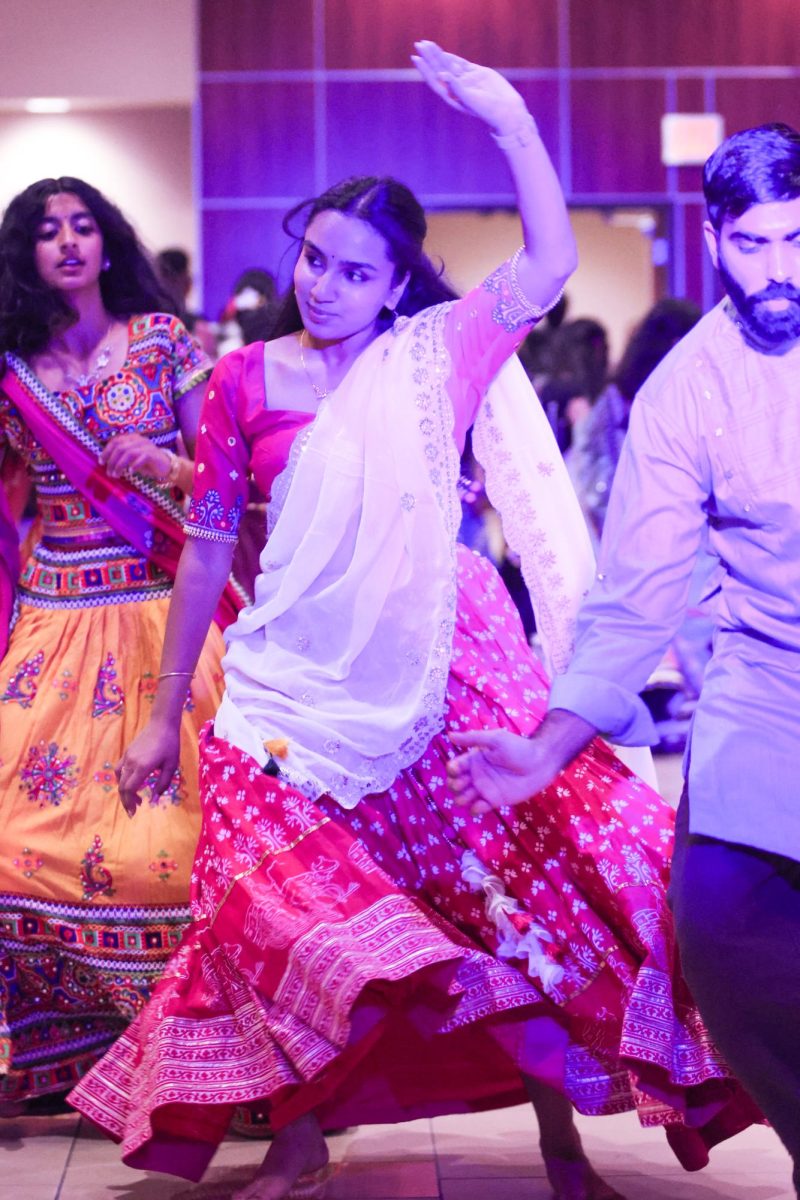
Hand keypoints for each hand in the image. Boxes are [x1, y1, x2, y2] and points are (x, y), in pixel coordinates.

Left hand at [100, 433, 170, 480]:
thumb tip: (106, 463)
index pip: (115, 441)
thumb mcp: (131, 458)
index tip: (101, 462)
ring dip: (120, 465)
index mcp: (131, 438)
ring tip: (116, 475)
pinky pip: (141, 458)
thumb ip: (121, 456)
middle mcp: (138, 439)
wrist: (165, 466)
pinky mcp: (152, 454)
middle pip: (120, 447)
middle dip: (112, 461)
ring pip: (128, 453)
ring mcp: (146, 446)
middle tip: (109, 472)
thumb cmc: (145, 462)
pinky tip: (131, 472)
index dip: (106, 451)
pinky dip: (134, 465)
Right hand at [116, 719, 179, 816]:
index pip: (130, 789)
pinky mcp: (127, 752)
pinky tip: (131, 783)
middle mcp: (131, 763)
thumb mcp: (171, 766)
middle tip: (133, 811)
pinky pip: (119, 769)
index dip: (129, 803)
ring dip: (124, 791)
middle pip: (122, 786)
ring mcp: (127, 756)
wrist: (162, 723)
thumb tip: (154, 801)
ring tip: (134, 799)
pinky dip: (122, 780)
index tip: (134, 813)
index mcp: (142, 767)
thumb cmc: (170, 744)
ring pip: (119, 778)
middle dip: (126, 801)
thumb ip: (162, 784)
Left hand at [411, 40, 527, 133]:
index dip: (425, 69)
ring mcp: (466, 80)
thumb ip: (456, 87)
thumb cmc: (487, 109)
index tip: (416, 58)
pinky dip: (452, 58)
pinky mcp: (476, 74)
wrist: (505, 109)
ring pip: (449, 65)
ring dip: (438, 55)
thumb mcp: (469, 99)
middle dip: (429, 57)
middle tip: (419, 45)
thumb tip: (442, 75)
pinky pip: (461, 64)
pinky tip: (443, 53)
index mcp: (452, 96)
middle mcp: (457, 88)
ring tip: (427, 44)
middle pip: (439, 70)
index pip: (435, 80)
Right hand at [448, 727, 561, 812]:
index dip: (452, 769)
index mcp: (474, 759)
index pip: (455, 767)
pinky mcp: (494, 801)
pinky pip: (478, 808)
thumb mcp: (495, 739)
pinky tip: (481, 803)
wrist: (540, 763)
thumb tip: (450, 735)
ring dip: (461, 798)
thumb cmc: (518, 748)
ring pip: (463, 798)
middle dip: (454, 785)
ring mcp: (484, 789)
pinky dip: (475, 809)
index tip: (456, 769)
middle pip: (455, 784)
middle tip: (464, 783)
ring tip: (469, 795)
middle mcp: (476, 775)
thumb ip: (473, 738)